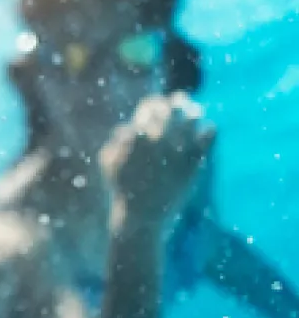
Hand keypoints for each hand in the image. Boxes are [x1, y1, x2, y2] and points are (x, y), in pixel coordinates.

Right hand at [100, 92, 214, 230]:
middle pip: (174, 106)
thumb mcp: (108, 162)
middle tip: (181, 101)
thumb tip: (129, 126)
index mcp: (139, 133)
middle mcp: (160, 136)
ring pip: (193, 116)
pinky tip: (205, 133)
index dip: (154, 103)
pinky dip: (208, 129)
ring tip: (196, 112)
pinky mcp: (195, 159)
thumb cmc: (122, 188)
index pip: (151, 105)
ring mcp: (179, 147)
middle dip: (178, 101)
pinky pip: (209, 133)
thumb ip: (117, 139)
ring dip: (194, 111)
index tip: (158, 105)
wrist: (142, 216)